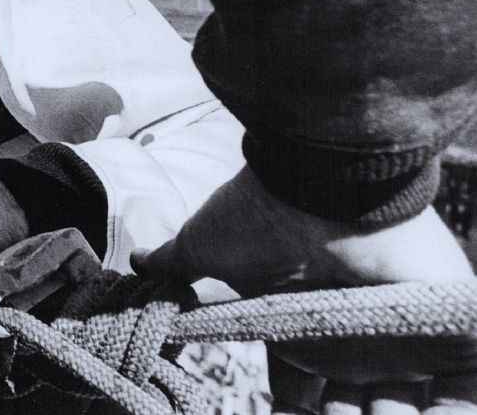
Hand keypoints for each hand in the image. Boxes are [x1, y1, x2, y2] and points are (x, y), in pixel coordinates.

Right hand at [133, 166, 476, 411]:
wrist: (321, 186)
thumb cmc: (261, 216)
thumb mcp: (207, 247)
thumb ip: (174, 264)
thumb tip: (134, 262)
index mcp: (303, 330)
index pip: (304, 397)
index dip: (298, 414)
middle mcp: (354, 337)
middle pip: (357, 409)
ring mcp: (404, 334)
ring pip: (409, 406)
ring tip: (372, 414)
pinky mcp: (452, 327)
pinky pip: (467, 389)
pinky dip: (454, 410)